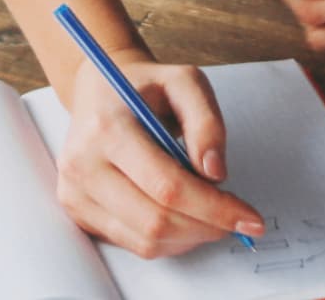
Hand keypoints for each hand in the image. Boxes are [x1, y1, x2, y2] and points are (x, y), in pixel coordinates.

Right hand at [54, 54, 265, 258]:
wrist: (100, 88)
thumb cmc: (146, 86)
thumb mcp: (185, 81)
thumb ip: (206, 122)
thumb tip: (216, 174)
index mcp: (108, 128)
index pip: (166, 186)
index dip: (214, 208)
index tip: (248, 218)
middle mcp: (83, 165)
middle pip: (155, 220)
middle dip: (206, 226)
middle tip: (236, 218)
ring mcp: (75, 192)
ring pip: (145, 240)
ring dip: (190, 236)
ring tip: (211, 214)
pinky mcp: (78, 210)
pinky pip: (131, 243)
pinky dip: (168, 238)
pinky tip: (185, 216)